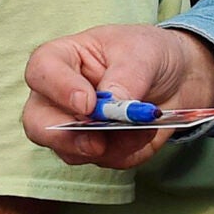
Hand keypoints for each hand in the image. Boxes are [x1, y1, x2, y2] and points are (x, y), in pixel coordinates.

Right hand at [21, 24, 213, 169]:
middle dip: (64, 137)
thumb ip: (127, 76)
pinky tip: (145, 133)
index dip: (59, 90)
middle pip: (37, 123)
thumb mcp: (143, 52)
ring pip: (68, 150)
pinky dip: (127, 152)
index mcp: (62, 59)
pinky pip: (104, 161)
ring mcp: (73, 127)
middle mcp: (57, 96)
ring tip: (142, 128)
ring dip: (110, 146)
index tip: (88, 103)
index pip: (41, 72)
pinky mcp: (96, 149)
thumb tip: (113, 107)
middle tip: (96, 143)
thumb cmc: (147, 52)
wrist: (176, 77)